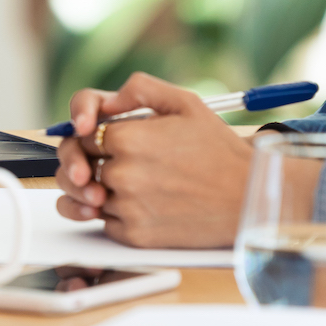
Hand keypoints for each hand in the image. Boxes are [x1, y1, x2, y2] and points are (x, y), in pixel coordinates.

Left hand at [54, 72, 252, 248]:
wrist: (247, 198)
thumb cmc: (219, 150)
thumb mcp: (184, 102)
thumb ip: (138, 89)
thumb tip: (106, 101)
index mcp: (128, 137)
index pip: (82, 135)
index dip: (89, 134)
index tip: (103, 138)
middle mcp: (123, 173)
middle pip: (77, 167)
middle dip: (84, 163)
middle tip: (101, 163)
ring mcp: (128, 207)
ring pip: (88, 197)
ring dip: (97, 190)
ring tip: (120, 183)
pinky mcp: (135, 236)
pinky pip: (105, 223)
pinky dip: (113, 215)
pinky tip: (136, 203)